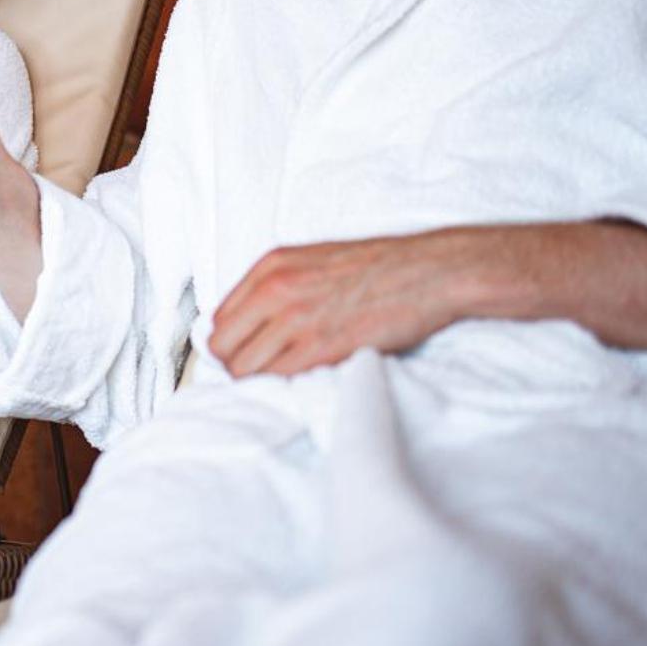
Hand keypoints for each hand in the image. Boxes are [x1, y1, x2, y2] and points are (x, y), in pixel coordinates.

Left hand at [207, 231, 475, 378]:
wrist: (428, 272)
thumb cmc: (378, 268)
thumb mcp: (313, 260)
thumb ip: (276, 285)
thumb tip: (250, 321)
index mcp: (271, 266)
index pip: (219, 318)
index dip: (233, 342)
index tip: (249, 352)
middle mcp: (275, 289)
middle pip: (222, 347)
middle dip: (238, 364)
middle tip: (264, 371)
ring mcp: (296, 318)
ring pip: (243, 369)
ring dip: (259, 380)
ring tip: (287, 376)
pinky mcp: (320, 347)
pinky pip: (276, 379)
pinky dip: (284, 385)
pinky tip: (305, 377)